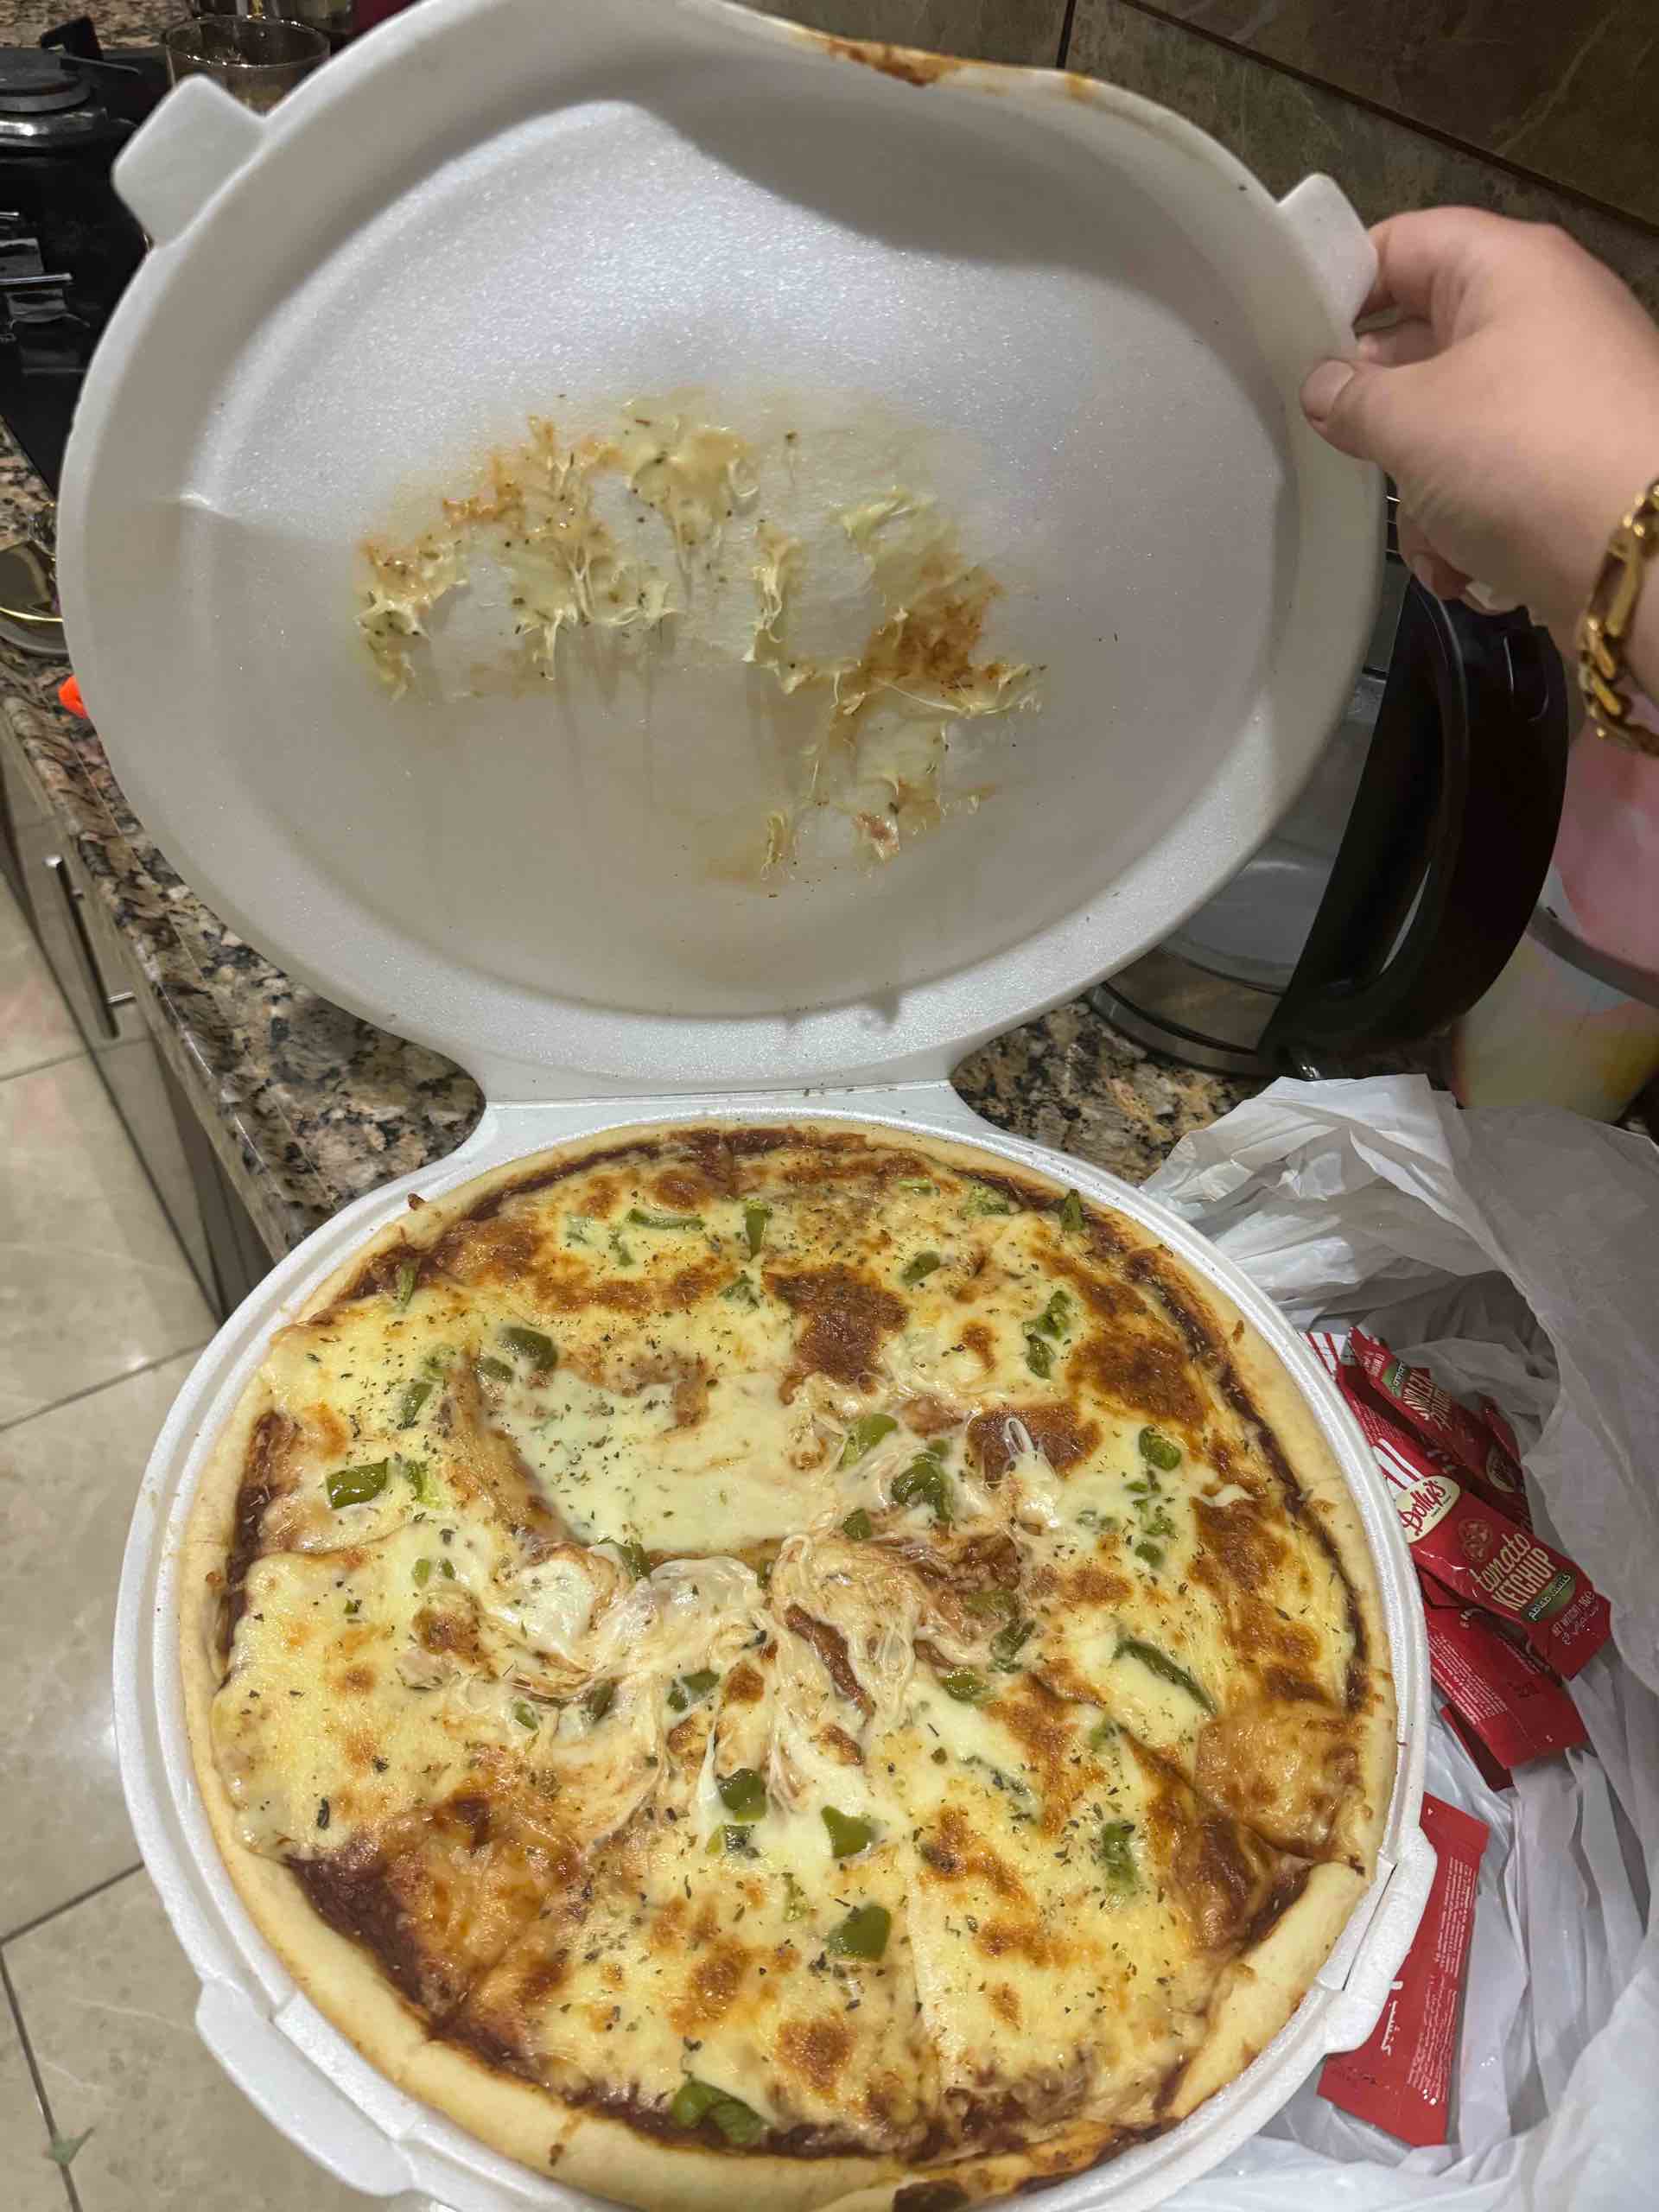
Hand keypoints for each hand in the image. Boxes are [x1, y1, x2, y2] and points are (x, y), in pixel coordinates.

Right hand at [1300, 209, 1658, 677]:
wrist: (1647, 556)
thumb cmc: (1525, 456)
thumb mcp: (1412, 421)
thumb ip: (1351, 398)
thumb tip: (1324, 388)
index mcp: (1509, 268)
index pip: (1403, 243)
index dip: (1341, 285)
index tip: (1291, 342)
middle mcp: (1544, 315)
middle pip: (1425, 345)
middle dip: (1383, 416)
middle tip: (1348, 451)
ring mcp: (1564, 391)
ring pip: (1454, 427)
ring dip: (1427, 497)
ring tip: (1435, 538)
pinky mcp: (1575, 462)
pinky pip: (1495, 477)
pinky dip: (1470, 526)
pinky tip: (1466, 569)